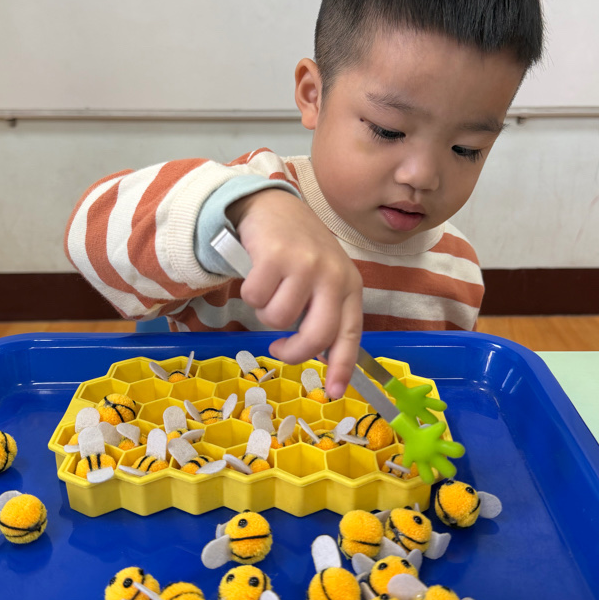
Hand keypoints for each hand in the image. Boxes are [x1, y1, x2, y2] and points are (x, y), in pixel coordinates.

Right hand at [227, 189, 362, 397]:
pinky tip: (256, 273)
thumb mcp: (322, 278)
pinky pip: (255, 297)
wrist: (273, 206)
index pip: (350, 332)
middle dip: (293, 351)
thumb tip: (323, 356)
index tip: (334, 393)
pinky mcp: (276, 255)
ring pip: (277, 318)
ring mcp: (305, 264)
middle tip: (278, 348)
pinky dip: (249, 291)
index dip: (342, 366)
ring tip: (269, 289)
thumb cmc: (298, 251)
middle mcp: (333, 275)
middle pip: (316, 335)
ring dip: (265, 311)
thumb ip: (324, 311)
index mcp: (349, 284)